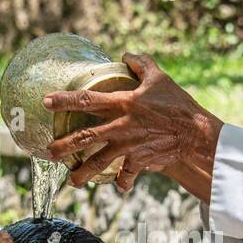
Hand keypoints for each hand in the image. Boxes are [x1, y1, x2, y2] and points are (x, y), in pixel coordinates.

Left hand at [42, 53, 223, 192]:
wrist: (196, 134)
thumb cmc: (178, 104)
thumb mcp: (160, 78)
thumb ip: (141, 64)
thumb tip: (126, 55)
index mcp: (123, 103)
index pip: (87, 100)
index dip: (64, 100)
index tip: (46, 102)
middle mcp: (121, 126)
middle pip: (85, 137)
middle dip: (64, 145)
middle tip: (49, 151)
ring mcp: (129, 147)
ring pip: (99, 163)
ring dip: (83, 174)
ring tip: (72, 181)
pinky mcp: (140, 161)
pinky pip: (127, 176)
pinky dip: (123, 183)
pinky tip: (119, 187)